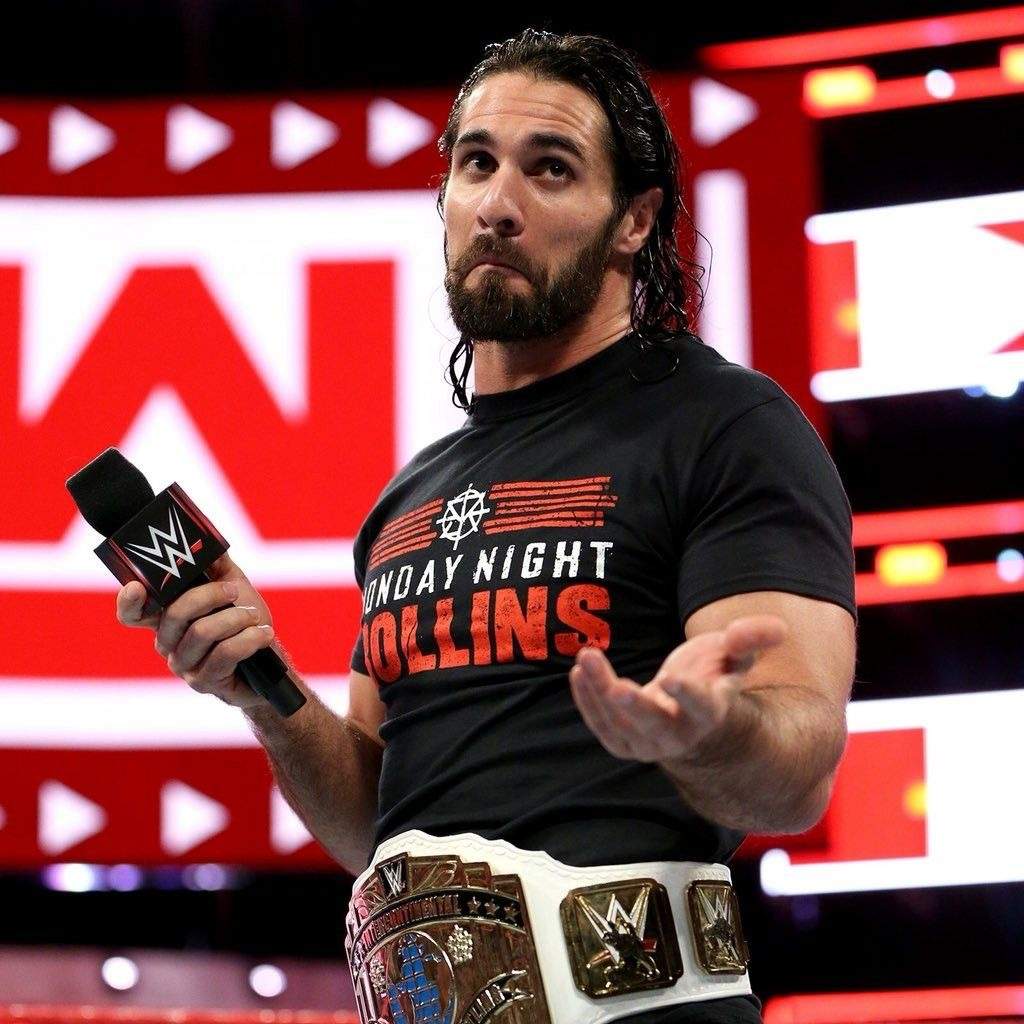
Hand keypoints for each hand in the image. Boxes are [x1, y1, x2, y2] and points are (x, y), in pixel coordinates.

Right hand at [114, 553, 275, 709]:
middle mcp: (168, 643)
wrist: (270, 662)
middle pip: (174, 614)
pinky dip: (249, 638)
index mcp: (167, 618)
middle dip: (211, 596)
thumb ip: (215, 564)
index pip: (133, 613)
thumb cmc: (247, 623)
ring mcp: (184, 665)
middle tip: (235, 592)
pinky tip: (263, 634)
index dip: (128, 601)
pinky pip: (224, 654)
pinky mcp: (205, 682)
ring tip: (254, 616)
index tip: (137, 585)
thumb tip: (205, 540)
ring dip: (236, 618)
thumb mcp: (233, 586)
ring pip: (202, 632)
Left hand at [568, 615, 787, 762]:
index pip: (701, 708)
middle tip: (618, 687)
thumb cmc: (714, 675)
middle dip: (637, 708)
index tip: (670, 678)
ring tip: (587, 656)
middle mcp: (680, 735)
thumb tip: (775, 629)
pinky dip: (588, 703)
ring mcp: (649, 743)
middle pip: (656, 727)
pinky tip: (578, 672)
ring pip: (622, 726)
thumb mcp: (734, 653)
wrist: (691, 715)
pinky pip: (603, 728)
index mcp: (711, 713)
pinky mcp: (625, 742)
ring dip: (600, 693)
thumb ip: (752, 638)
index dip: (688, 695)